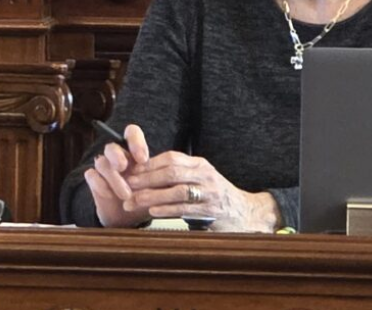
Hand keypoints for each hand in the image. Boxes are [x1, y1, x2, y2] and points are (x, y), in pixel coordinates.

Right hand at [81, 121, 152, 227]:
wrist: (129, 217)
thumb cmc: (144, 197)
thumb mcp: (156, 188)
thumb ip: (157, 180)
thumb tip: (163, 177)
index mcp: (133, 153)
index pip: (131, 133)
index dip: (135, 141)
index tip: (143, 159)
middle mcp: (117, 157)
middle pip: (111, 147)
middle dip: (117, 156)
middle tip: (123, 167)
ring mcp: (104, 168)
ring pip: (102, 162)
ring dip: (114, 178)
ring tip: (126, 195)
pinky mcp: (94, 180)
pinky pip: (91, 175)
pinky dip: (100, 184)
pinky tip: (110, 195)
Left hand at [118, 145, 279, 231]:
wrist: (246, 213)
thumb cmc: (215, 195)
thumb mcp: (199, 178)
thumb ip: (177, 174)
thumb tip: (141, 172)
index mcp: (199, 164)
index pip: (170, 158)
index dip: (148, 164)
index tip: (128, 170)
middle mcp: (205, 175)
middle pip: (171, 173)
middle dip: (145, 179)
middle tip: (125, 186)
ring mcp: (210, 193)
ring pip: (177, 191)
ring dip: (152, 196)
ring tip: (132, 201)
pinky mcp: (212, 211)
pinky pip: (186, 209)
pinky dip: (167, 209)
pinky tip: (152, 211)